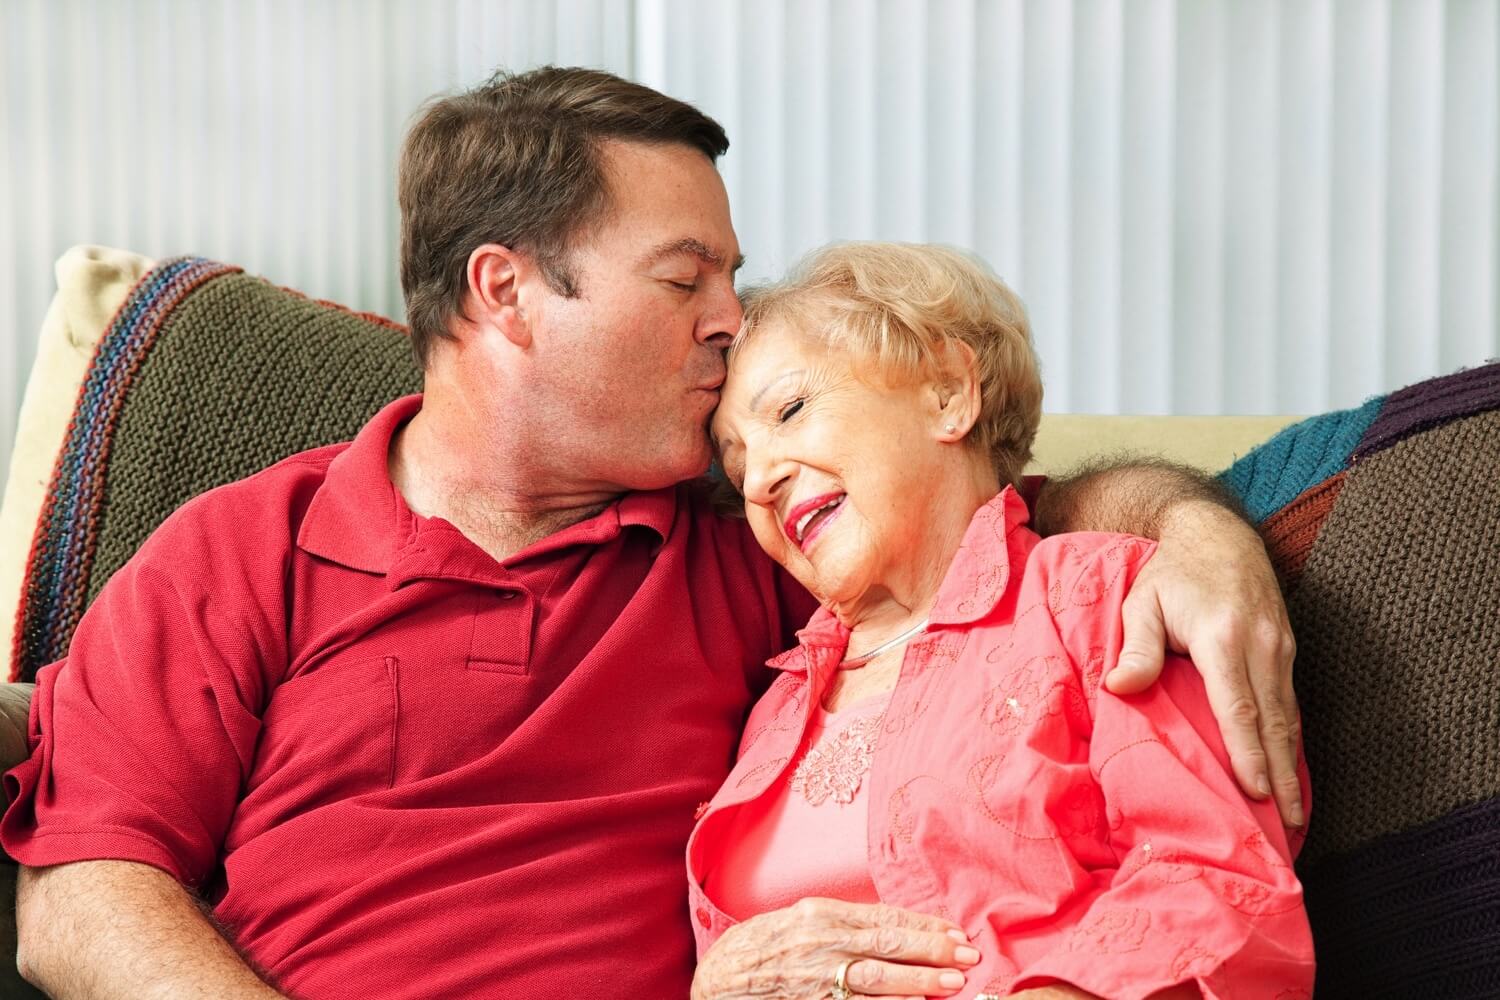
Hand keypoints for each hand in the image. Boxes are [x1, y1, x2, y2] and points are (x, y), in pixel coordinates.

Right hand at [692, 897, 979, 998]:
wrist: (719, 976)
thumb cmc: (764, 945)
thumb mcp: (802, 920)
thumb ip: (845, 923)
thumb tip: (895, 928)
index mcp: (821, 914)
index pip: (884, 917)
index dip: (923, 926)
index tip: (955, 932)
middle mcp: (820, 941)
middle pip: (887, 944)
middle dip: (931, 951)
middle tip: (967, 957)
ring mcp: (815, 976)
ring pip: (876, 978)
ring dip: (918, 982)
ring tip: (952, 984)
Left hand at [1106, 500, 1303, 827]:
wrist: (1219, 535)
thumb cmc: (1171, 574)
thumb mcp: (1143, 602)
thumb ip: (1137, 647)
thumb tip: (1119, 688)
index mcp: (1224, 637)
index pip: (1238, 706)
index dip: (1248, 752)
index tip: (1254, 792)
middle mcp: (1262, 644)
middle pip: (1273, 721)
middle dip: (1280, 776)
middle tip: (1287, 827)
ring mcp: (1281, 646)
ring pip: (1288, 716)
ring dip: (1291, 765)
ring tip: (1293, 813)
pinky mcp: (1288, 649)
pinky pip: (1291, 703)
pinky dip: (1292, 739)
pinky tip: (1290, 769)